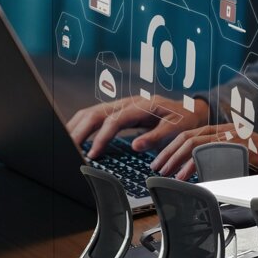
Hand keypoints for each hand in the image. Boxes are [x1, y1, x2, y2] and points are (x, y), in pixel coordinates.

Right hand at [67, 95, 209, 158]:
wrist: (192, 110)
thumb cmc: (185, 119)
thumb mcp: (176, 129)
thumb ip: (156, 137)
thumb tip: (135, 145)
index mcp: (141, 106)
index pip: (114, 121)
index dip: (101, 137)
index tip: (93, 154)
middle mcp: (129, 103)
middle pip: (96, 113)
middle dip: (80, 131)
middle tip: (68, 148)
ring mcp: (123, 106)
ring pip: (92, 112)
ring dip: (77, 127)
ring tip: (66, 143)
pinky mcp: (120, 112)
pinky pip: (97, 117)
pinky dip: (84, 126)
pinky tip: (76, 137)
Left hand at [149, 124, 257, 179]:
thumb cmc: (254, 154)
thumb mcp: (230, 149)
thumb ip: (212, 154)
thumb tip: (193, 168)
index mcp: (217, 129)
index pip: (187, 134)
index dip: (170, 147)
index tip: (160, 160)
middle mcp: (219, 130)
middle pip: (186, 137)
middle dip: (169, 153)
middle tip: (158, 167)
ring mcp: (225, 137)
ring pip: (193, 144)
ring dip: (177, 160)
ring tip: (169, 173)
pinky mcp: (231, 146)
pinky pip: (208, 155)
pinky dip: (193, 166)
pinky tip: (186, 176)